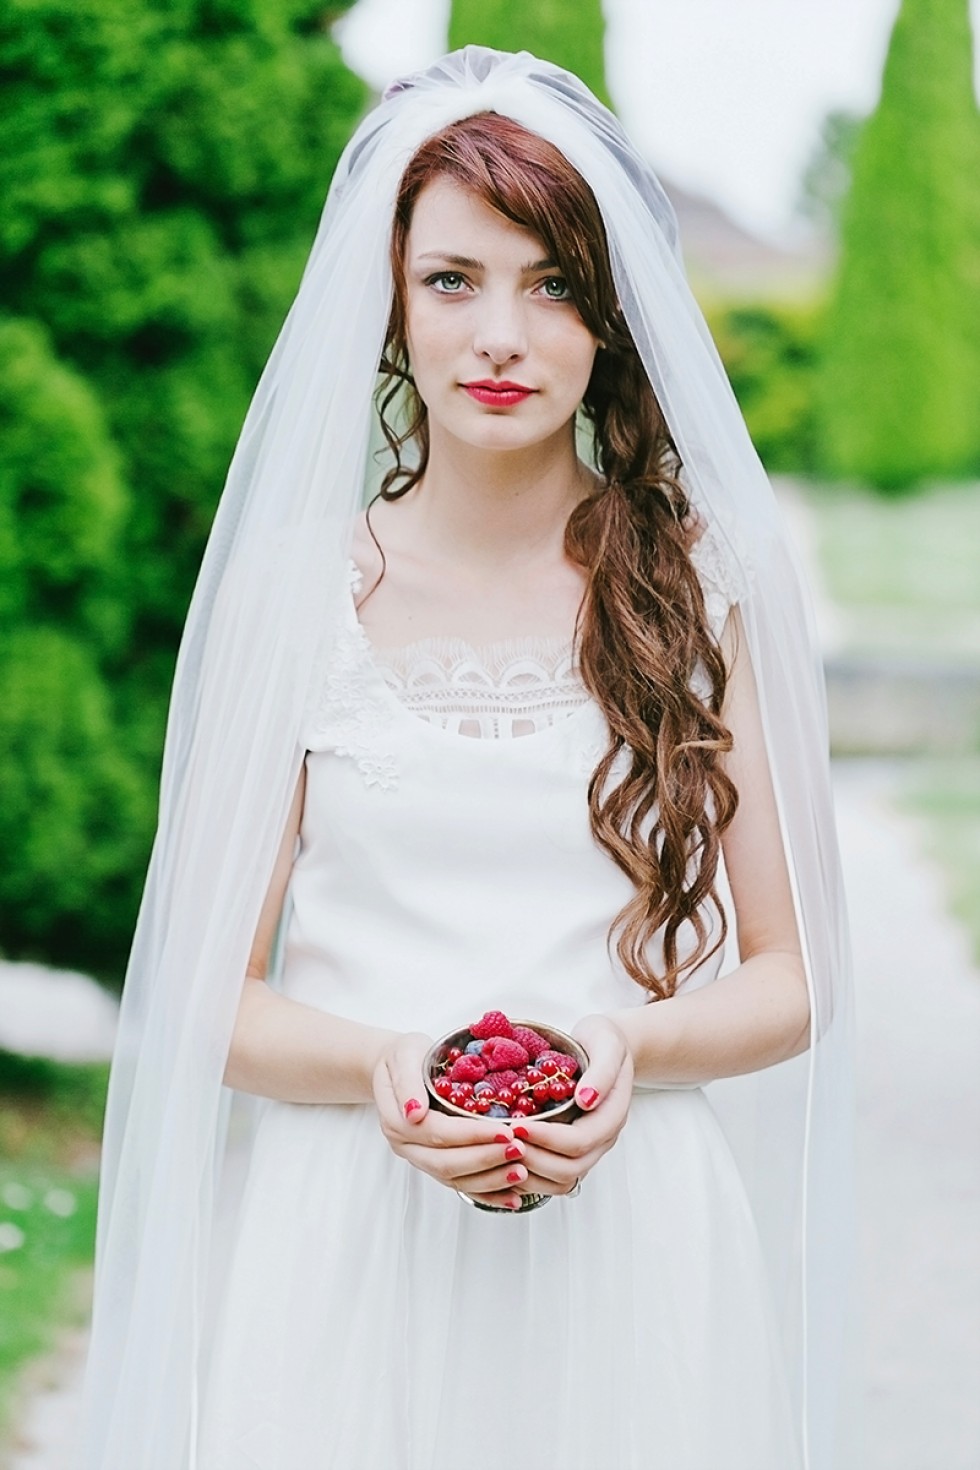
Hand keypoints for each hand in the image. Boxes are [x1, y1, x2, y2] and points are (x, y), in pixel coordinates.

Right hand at [372, 1032, 529, 1209]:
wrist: (394, 1067)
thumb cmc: (403, 1057)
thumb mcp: (402, 1056)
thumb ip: (407, 1082)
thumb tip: (414, 1112)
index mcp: (398, 1120)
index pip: (439, 1133)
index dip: (472, 1135)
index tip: (505, 1131)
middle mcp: (407, 1146)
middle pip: (447, 1163)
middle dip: (486, 1159)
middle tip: (520, 1151)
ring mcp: (420, 1158)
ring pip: (455, 1179)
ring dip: (490, 1180)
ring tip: (521, 1171)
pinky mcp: (435, 1164)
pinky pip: (461, 1185)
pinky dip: (487, 1193)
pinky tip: (512, 1196)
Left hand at [506, 1014, 633, 1198]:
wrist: (607, 1047)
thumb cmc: (604, 1042)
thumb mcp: (608, 1044)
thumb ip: (602, 1071)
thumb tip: (587, 1099)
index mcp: (612, 1115)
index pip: (580, 1141)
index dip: (548, 1138)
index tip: (517, 1125)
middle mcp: (602, 1139)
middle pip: (570, 1169)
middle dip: (534, 1159)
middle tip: (502, 1141)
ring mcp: (589, 1148)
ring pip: (562, 1180)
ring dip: (530, 1173)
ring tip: (502, 1153)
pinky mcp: (573, 1151)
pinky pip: (554, 1178)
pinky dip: (530, 1178)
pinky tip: (507, 1162)